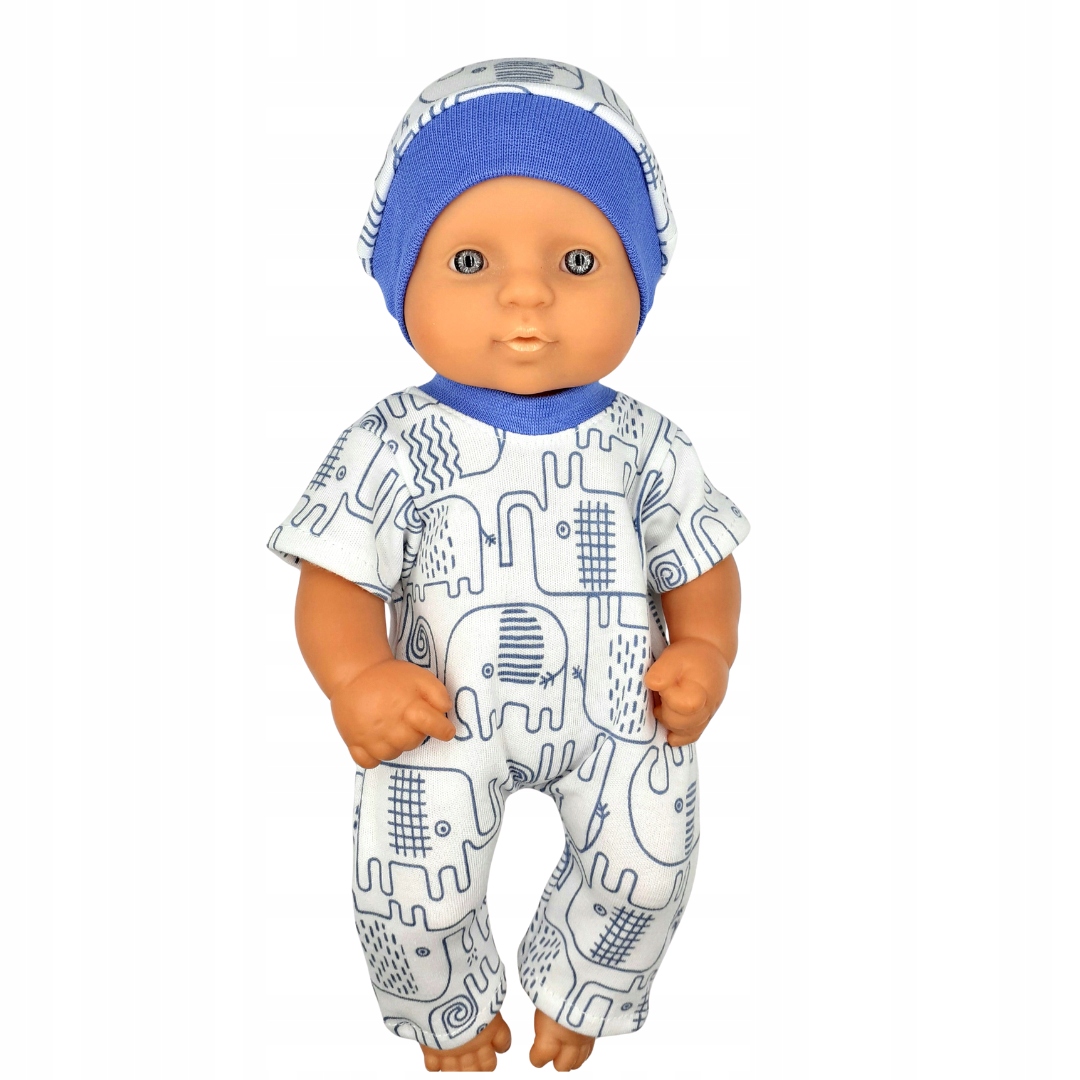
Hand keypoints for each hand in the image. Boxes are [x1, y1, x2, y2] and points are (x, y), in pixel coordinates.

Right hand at [330, 659, 454, 768]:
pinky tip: (376, 742)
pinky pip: (369, 762)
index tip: (446, 730)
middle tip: (409, 721)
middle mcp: (391, 726)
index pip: (435, 727)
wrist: (354, 673)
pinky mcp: (353, 743)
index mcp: (409, 708)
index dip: (444, 729)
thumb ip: (438, 693)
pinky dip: (375, 756)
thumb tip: (446, 710)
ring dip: (395, 745)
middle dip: (416, 734)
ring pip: (391, 755)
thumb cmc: (390, 676)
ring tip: (392, 729)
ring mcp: (371, 737)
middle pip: (412, 743)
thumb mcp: (420, 676)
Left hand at [643, 638, 729, 746]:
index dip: (667, 696)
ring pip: (684, 733)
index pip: (680, 706)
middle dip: (664, 711)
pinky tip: (668, 733)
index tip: (661, 682)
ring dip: (668, 722)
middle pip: (680, 724)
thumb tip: (652, 684)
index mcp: (701, 692)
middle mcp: (707, 709)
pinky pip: (691, 735)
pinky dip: (678, 736)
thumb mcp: (673, 656)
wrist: (708, 655)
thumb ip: (662, 671)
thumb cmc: (689, 656)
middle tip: (659, 695)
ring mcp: (706, 717)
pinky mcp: (702, 721)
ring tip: (664, 704)